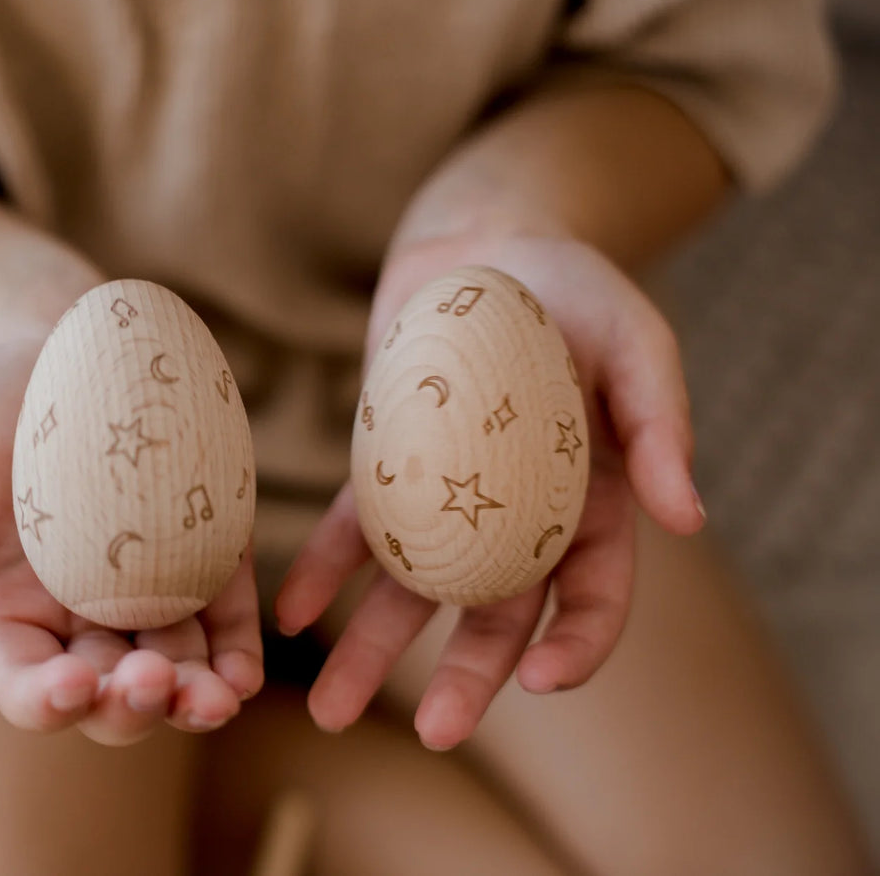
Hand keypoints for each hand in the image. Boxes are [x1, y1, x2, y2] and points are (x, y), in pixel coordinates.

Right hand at [0, 335, 263, 744]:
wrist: (45, 349)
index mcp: (10, 614)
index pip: (28, 686)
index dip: (47, 701)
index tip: (71, 684)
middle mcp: (82, 620)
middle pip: (110, 697)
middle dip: (132, 706)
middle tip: (152, 680)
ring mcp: (149, 592)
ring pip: (177, 673)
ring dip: (196, 698)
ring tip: (217, 696)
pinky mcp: (205, 554)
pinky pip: (225, 621)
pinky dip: (235, 655)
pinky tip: (242, 672)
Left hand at [276, 231, 705, 747]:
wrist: (482, 244)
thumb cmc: (573, 287)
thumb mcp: (636, 339)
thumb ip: (661, 422)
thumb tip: (689, 516)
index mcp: (592, 502)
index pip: (592, 596)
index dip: (578, 645)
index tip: (544, 681)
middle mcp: (515, 518)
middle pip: (493, 615)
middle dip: (465, 677)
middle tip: (434, 734)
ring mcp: (444, 499)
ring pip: (412, 592)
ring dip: (372, 650)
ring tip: (329, 707)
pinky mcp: (382, 470)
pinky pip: (350, 532)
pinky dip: (321, 572)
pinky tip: (289, 612)